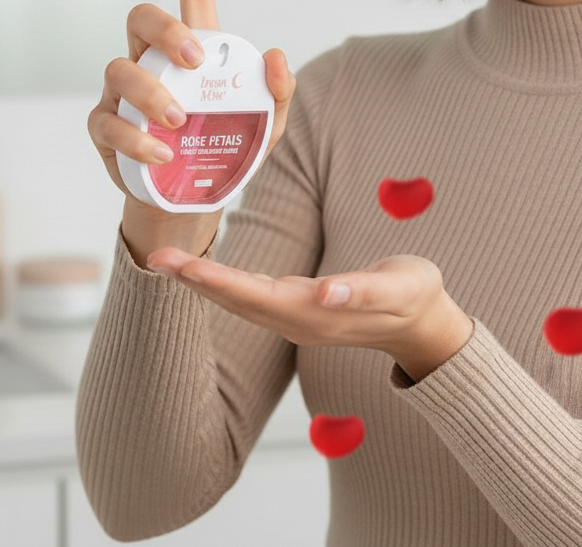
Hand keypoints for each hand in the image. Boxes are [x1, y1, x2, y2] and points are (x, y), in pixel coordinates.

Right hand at [86, 0, 296, 262]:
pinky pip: (108, 122)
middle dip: (165, 30)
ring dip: (150, 92)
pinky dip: (134, 137)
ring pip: (118, 69)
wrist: (191, 200)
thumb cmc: (225, 148)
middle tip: (194, 61)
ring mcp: (123, 94)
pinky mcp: (106, 129)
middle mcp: (152, 63)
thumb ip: (276, 92)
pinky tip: (161, 151)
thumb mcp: (264, 124)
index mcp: (193, 52)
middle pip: (141, 20)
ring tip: (180, 119)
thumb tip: (278, 56)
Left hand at [146, 247, 474, 382]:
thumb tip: (326, 293)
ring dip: (204, 283)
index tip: (184, 267)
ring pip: (241, 301)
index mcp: (318, 313)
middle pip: (238, 301)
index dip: (218, 282)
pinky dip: (225, 284)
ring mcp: (299, 317)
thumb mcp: (399, 289)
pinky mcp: (302, 308)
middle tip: (157, 257)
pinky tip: (207, 273)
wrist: (424, 323)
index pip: (256, 297)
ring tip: (170, 262)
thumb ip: (363, 292)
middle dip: (196, 281)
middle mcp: (300, 320)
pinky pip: (254, 297)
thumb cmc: (414, 296)